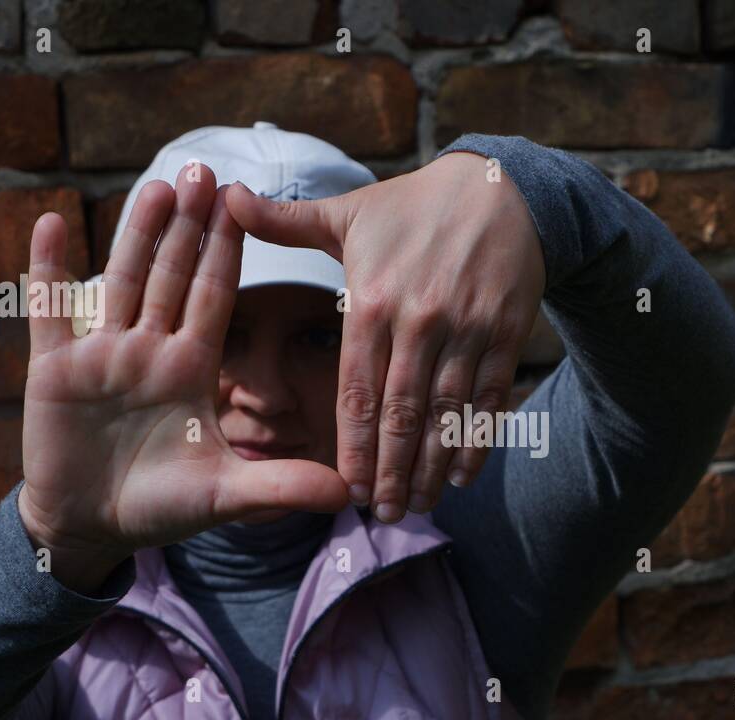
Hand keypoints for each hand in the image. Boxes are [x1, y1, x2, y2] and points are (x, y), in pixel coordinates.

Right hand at [18, 164, 348, 592]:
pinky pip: (50, 312)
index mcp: (191, 368)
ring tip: (156, 187)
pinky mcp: (53, 369)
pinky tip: (50, 223)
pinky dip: (47, 271)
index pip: (215, 298)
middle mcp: (149, 351)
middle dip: (188, 226)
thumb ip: (282, 487)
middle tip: (205, 170)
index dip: (227, 252)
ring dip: (135, 235)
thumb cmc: (162, 508)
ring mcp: (101, 355)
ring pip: (121, 281)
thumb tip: (349, 494)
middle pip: (172, 277)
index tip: (243, 204)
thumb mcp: (224, 496)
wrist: (94, 528)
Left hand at [226, 150, 546, 522]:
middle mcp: (420, 320)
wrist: (501, 189)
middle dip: (391, 471)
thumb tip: (227, 199)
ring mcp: (467, 330)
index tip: (348, 489)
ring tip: (418, 506)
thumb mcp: (349, 211)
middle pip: (402, 413)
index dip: (354, 446)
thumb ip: (287, 222)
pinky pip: (490, 399)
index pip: (358, 389)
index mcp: (374, 300)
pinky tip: (461, 475)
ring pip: (446, 413)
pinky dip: (475, 440)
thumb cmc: (414, 206)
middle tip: (383, 515)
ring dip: (431, 467)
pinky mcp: (506, 333)